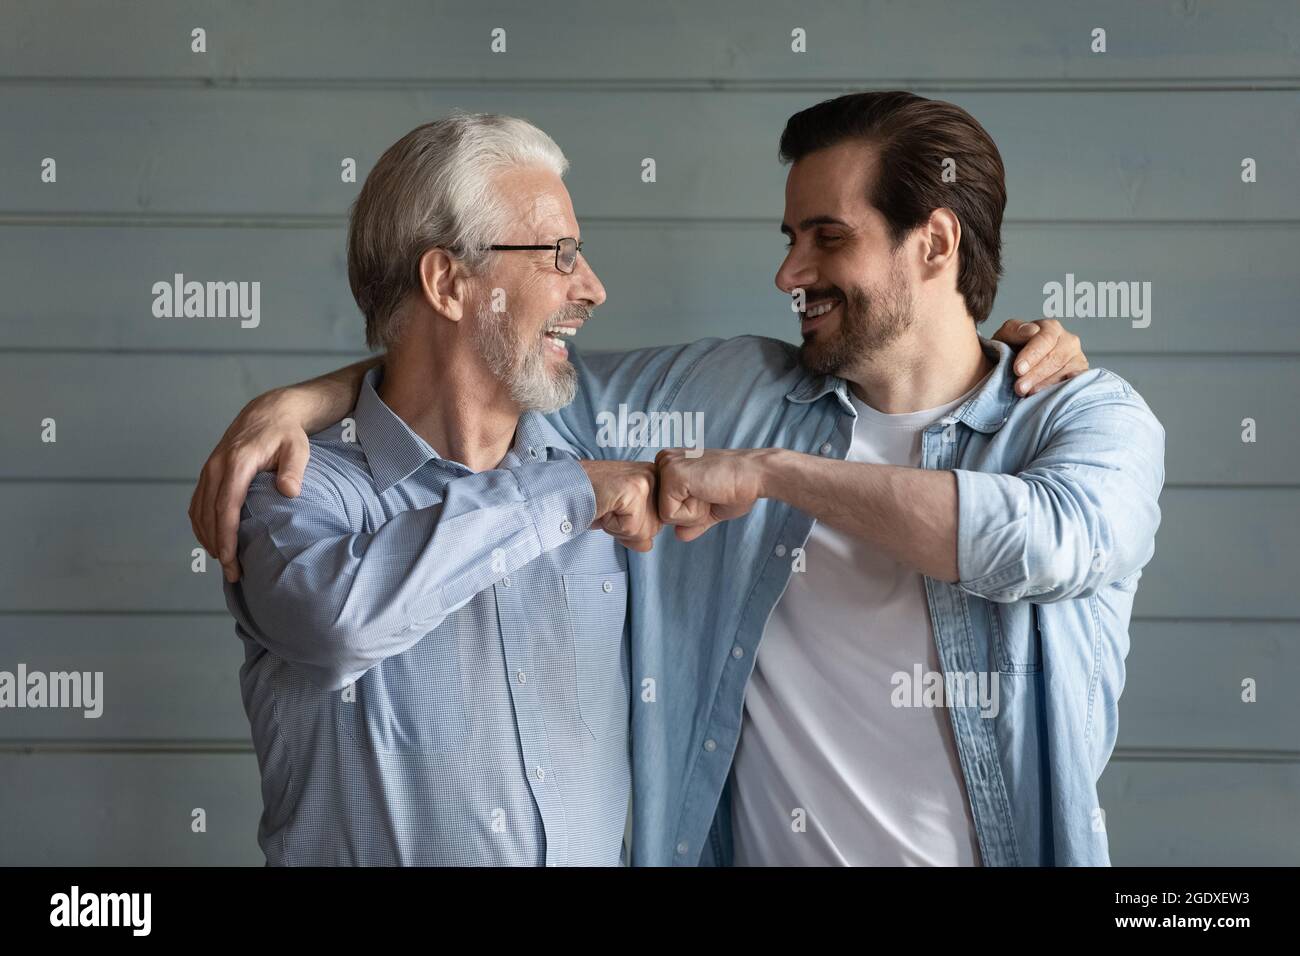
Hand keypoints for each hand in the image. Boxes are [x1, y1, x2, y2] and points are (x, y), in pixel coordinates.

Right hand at [189, 389, 311, 581]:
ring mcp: (209, 470)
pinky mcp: (208, 473)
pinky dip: (202, 525)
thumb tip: (289, 492)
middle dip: (218, 547)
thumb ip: (293, 469)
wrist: (268, 413)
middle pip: (210, 515)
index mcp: (237, 463)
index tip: (230, 560)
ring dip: (207, 539)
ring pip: (199, 512)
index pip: (226, 507)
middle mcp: (217, 467)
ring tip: (225, 563)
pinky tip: (213, 541)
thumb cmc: (287, 434)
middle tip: (233, 573)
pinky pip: (197, 504)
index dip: (225, 537)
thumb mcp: (298, 448)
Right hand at [579, 460, 662, 551]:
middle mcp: (656, 475)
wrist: (562, 485)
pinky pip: (630, 527)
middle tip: (606, 507)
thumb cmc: (587, 495)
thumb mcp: (618, 514)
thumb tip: (647, 545)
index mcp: (655, 478)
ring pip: (643, 530)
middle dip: (626, 527)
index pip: (658, 522)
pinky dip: (611, 524)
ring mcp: (647, 480)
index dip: (633, 524)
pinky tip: (602, 505)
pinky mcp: (636, 489)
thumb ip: (636, 530)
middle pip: (654, 528)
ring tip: (604, 505)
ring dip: (617, 527)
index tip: (615, 507)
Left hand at [655, 448, 767, 541]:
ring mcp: (665, 466)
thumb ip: (692, 521)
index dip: (690, 511)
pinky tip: (707, 492)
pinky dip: (693, 513)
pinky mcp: (672, 474)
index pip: (663, 506)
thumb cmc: (738, 487)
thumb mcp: (710, 508)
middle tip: (710, 493)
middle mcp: (663, 460)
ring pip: (663, 515)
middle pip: (660, 511)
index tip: (709, 492)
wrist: (756, 476)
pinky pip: (669, 514)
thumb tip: (678, 535)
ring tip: (709, 491)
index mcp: (670, 465)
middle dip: (689, 513)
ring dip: (692, 514)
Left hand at [990, 318, 1088, 395]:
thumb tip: (1031, 330)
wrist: (1016, 371)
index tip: (1018, 369)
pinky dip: (1065, 388)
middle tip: (1019, 388)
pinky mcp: (1081, 375)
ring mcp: (1077, 358)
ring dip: (1046, 384)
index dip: (1032, 355)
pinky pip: (1077, 382)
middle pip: (1056, 357)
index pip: (1045, 339)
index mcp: (1050, 328)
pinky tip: (1053, 395)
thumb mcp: (1005, 338)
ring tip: (1029, 394)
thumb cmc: (1011, 352)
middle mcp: (1068, 340)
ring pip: (1066, 371)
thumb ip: (1013, 330)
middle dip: (1036, 374)